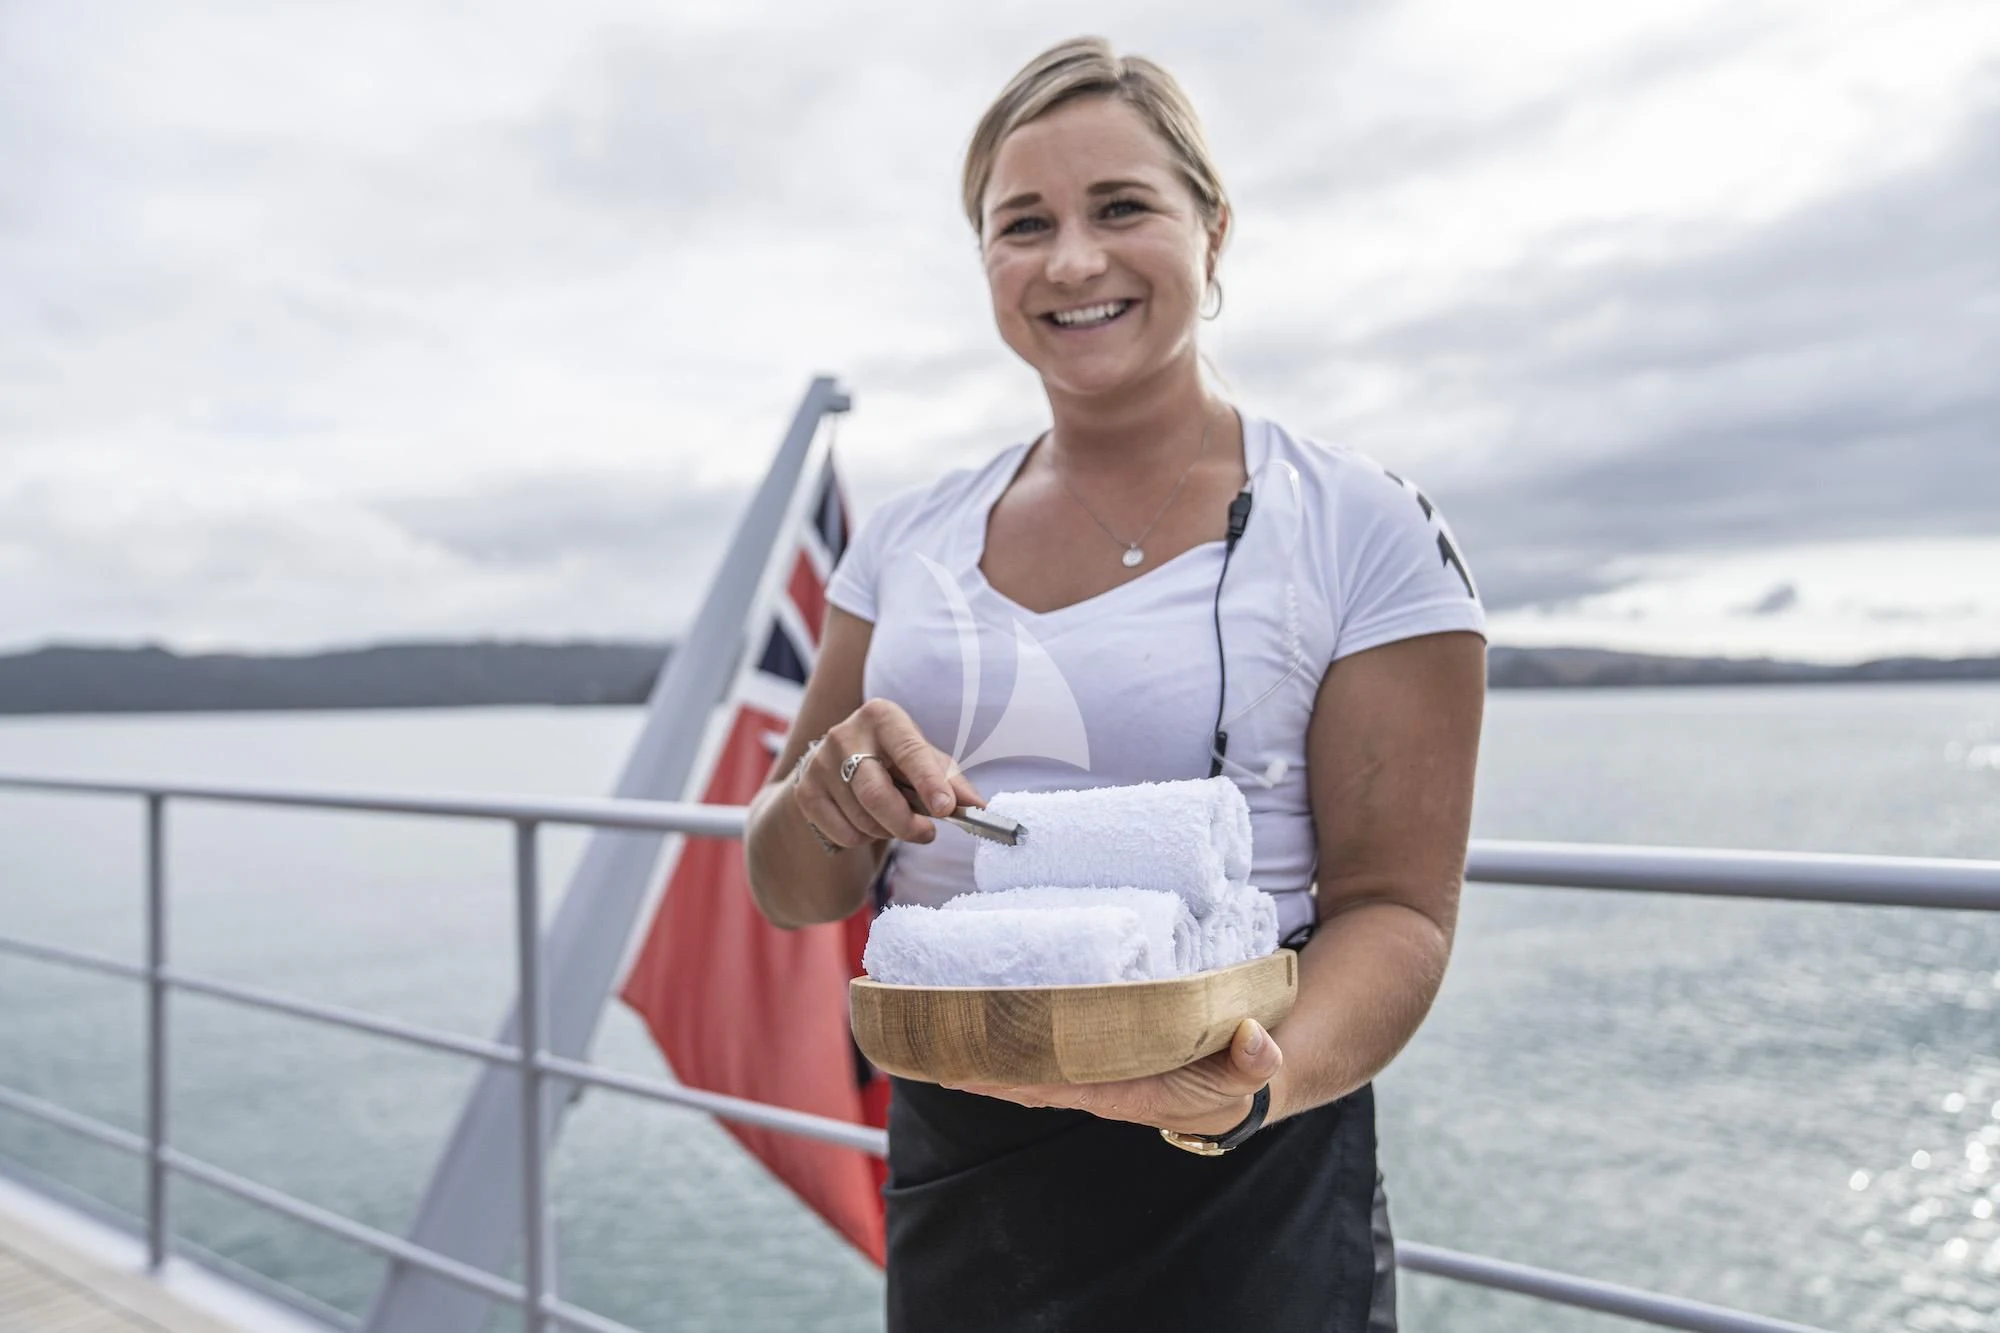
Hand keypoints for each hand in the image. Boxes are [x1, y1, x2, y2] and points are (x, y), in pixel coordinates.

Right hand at [793, 698, 984, 850]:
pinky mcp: (805, 792)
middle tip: (927, 834)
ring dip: (888, 831)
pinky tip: (866, 821)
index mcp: (882, 716)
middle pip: (876, 793)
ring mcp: (819, 763)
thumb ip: (952, 781)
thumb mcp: (925, 760)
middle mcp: (844, 734)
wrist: (840, 765)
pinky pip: (843, 833)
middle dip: (906, 823)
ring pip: (862, 819)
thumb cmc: (894, 760)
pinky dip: (863, 838)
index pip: (909, 751)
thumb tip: (978, 806)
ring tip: (894, 818)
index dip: (929, 782)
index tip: (946, 809)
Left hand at [944, 1017, 1281, 1135]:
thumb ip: (1256, 1060)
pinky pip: (1036, 1049)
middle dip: (980, 1062)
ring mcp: (1089, 1068)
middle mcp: (1097, 1081)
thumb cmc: (1234, 1078)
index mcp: (1127, 1090)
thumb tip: (1255, 1040)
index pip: (1062, 1083)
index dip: (1020, 1075)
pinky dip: (1002, 1040)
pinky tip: (968, 1023)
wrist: (1236, 1083)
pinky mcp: (1088, 1052)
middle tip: (931, 1035)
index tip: (979, 1064)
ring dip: (981, 1051)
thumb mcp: (1252, 1072)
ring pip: (1025, 1063)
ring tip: (932, 1026)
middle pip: (1027, 1075)